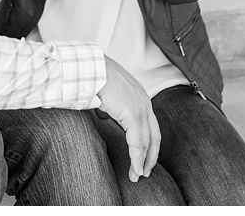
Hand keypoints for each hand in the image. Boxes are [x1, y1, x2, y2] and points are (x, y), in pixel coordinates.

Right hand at [97, 56, 160, 181]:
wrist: (90, 69)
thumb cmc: (93, 77)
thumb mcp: (106, 93)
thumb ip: (109, 105)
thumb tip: (105, 114)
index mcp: (140, 96)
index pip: (150, 124)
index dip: (148, 142)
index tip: (143, 156)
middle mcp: (145, 102)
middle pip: (154, 135)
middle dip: (151, 155)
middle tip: (146, 171)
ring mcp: (141, 108)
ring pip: (147, 141)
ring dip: (143, 161)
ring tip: (137, 175)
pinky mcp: (133, 115)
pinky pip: (138, 142)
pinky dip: (137, 158)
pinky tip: (134, 169)